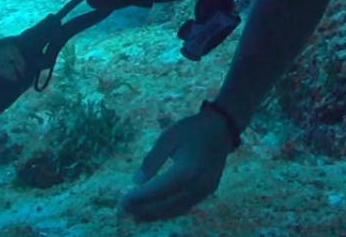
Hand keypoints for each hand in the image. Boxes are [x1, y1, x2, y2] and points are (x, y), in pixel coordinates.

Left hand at [119, 110, 234, 221]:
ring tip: (136, 215)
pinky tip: (155, 210)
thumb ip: (152, 160)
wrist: (221, 129)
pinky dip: (169, 211)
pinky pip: (186, 206)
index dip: (140, 198)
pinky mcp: (208, 192)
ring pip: (177, 209)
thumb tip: (136, 181)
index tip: (124, 201)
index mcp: (188, 169)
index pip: (159, 190)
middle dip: (145, 209)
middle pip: (167, 204)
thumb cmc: (192, 129)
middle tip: (125, 211)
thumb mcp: (168, 137)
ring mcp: (205, 191)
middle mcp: (198, 185)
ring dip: (155, 214)